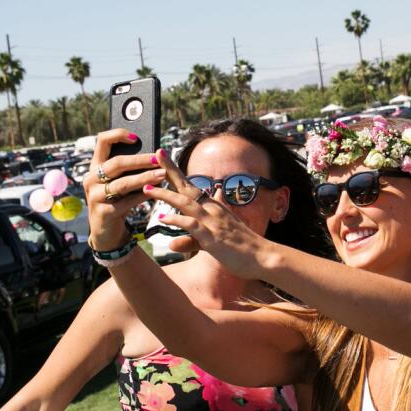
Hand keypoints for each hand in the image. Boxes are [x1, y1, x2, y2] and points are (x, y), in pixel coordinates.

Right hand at [83, 130, 166, 248]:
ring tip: (162, 175)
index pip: (102, 142)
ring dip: (144, 178)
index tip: (136, 137)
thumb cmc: (116, 201)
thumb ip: (128, 170)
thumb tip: (154, 155)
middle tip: (158, 159)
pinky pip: (126, 202)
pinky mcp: (103, 213)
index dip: (118, 135)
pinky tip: (154, 192)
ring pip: (123, 184)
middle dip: (139, 160)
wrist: (106, 232)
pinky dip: (142, 196)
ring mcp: (95, 196)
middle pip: (116, 163)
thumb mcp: (118, 183)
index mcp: (95, 167)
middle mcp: (91, 179)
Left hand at [146, 149, 274, 281]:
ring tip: (147, 189)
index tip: (164, 159)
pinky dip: (176, 221)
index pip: (191, 186)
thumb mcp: (220, 233)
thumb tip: (185, 227)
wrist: (263, 256)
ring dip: (166, 195)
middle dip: (170, 170)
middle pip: (187, 186)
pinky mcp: (212, 237)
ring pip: (186, 203)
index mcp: (214, 207)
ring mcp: (213, 222)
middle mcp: (212, 209)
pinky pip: (192, 225)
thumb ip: (198, 232)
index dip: (177, 173)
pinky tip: (162, 219)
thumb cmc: (242, 247)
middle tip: (156, 154)